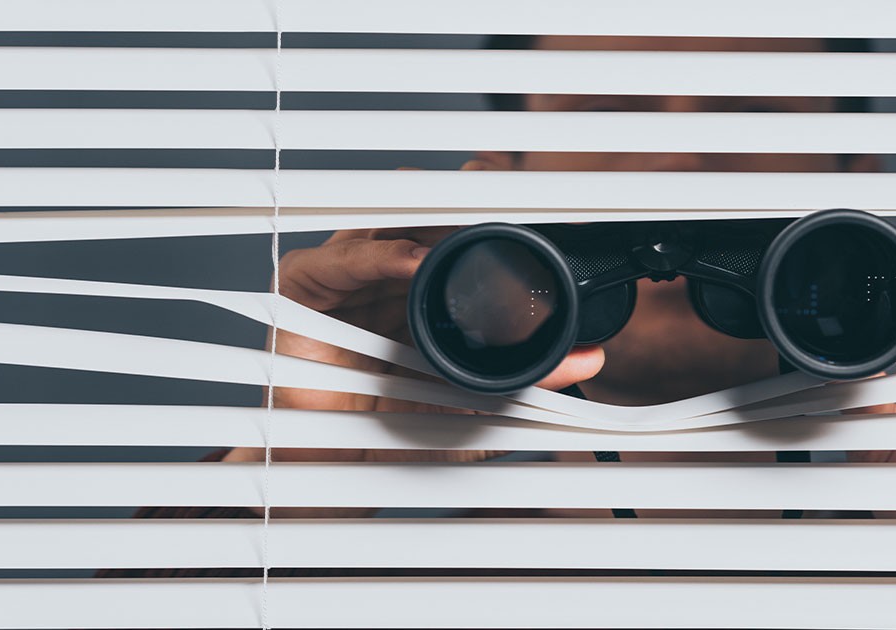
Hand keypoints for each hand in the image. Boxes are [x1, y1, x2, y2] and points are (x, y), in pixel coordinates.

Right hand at [225, 211, 603, 468]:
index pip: (459, 226)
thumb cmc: (393, 426)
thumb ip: (527, 379)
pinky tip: (412, 261)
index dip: (494, 208)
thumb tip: (590, 360)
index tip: (540, 206)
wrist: (330, 461)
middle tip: (509, 203)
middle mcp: (385, 267)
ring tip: (470, 226)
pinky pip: (343, 258)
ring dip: (429, 222)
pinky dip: (379, 255)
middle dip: (466, 205)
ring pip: (388, 221)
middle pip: (425, 213)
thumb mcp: (472, 399)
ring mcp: (345, 271)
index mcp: (423, 284)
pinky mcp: (305, 282)